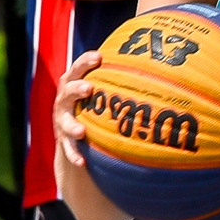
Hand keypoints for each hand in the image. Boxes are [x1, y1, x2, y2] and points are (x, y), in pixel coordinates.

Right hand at [54, 51, 130, 219]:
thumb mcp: (102, 92)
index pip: (78, 68)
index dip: (86, 62)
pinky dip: (74, 154)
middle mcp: (65, 100)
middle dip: (76, 89)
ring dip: (72, 125)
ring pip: (64, 121)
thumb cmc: (96, 106)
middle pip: (67, 90)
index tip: (99, 57)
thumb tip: (157, 68)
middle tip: (88, 88)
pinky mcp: (63, 140)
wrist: (73, 134)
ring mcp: (62, 120)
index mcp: (75, 84)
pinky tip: (82, 161)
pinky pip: (68, 149)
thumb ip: (119, 81)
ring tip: (82, 131)